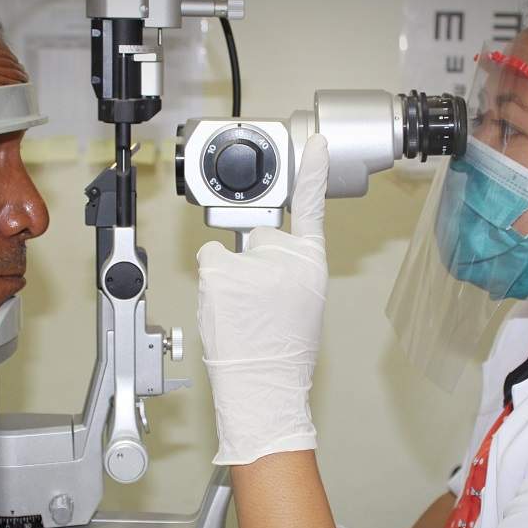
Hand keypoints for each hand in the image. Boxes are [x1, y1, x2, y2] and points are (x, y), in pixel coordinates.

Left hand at [197, 134, 329, 464]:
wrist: (264, 385)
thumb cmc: (283, 355)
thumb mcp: (305, 304)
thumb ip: (292, 271)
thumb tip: (270, 258)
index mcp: (312, 264)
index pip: (314, 208)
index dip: (313, 173)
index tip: (316, 143)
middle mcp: (285, 258)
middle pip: (260, 236)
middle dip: (252, 261)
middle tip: (258, 303)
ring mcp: (251, 264)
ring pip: (231, 252)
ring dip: (230, 277)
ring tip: (243, 315)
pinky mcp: (221, 273)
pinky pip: (210, 261)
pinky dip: (212, 282)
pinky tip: (226, 310)